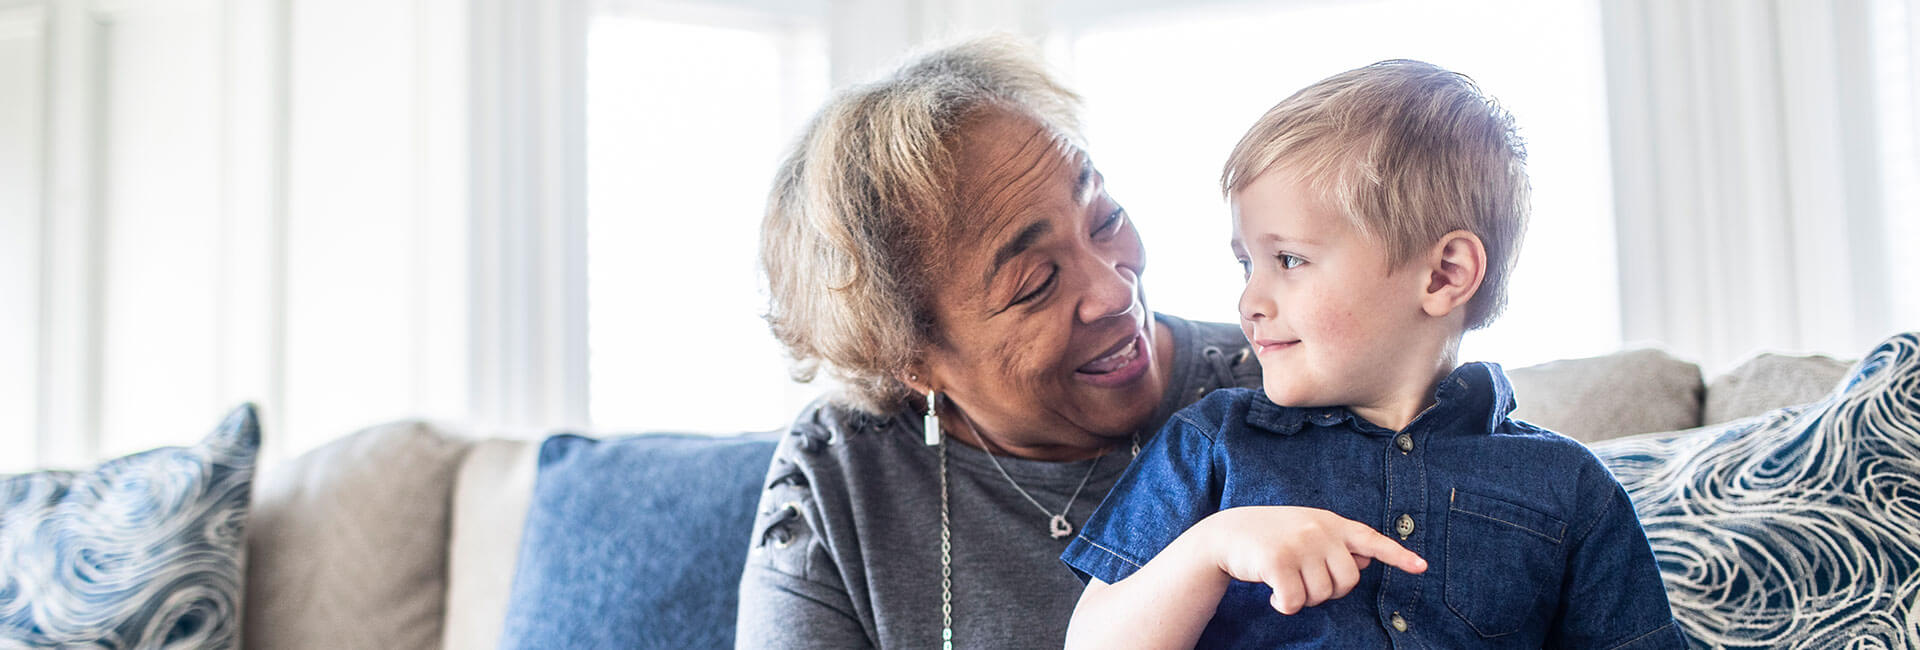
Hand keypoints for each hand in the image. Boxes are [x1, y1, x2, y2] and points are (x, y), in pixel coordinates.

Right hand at [1200, 506, 1426, 614]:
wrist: (1228, 532)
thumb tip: (1367, 558)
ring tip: (1287, 582)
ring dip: (1304, 599)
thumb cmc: (1273, 535)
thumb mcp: (1308, 529)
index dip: (1398, 555)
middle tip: (1307, 581)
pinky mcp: (1278, 562)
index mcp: (1331, 522)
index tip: (1421, 567)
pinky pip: (1296, 602)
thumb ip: (1337, 543)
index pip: (1372, 539)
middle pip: (1348, 581)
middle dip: (1329, 591)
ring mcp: (1299, 545)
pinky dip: (1285, 606)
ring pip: (1322, 595)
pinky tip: (1274, 596)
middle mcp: (1319, 530)